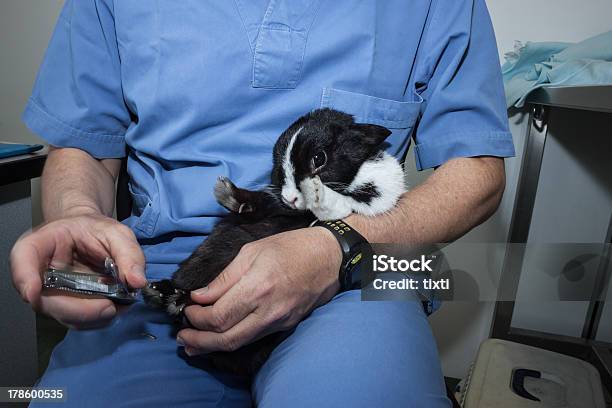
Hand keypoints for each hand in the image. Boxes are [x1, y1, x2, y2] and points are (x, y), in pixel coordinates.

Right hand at [10, 213, 145, 328]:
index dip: (24, 278)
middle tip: (109, 308)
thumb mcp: (116, 233)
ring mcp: (50, 293)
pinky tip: (114, 306)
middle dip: (79, 310)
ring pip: (63, 316)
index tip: (33, 293)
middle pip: (45, 300)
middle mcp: (38, 273)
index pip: (23, 259)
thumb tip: (138, 281)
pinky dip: (98, 319)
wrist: (92, 236)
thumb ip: (128, 253)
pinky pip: (77, 320)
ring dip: (93, 317)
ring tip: (118, 304)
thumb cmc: (96, 230)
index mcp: (40, 244)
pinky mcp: (66, 307)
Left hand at [177, 227, 341, 354]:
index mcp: (256, 287)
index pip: (218, 315)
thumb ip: (225, 277)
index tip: (187, 309)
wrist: (329, 257)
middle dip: (199, 339)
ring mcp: (278, 321)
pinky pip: (254, 338)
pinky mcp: (285, 325)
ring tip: (194, 344)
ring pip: (239, 343)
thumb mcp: (252, 251)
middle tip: (182, 336)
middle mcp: (267, 310)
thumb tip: (201, 296)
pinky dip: (232, 341)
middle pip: (226, 338)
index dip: (196, 317)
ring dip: (212, 346)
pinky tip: (221, 337)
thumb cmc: (291, 247)